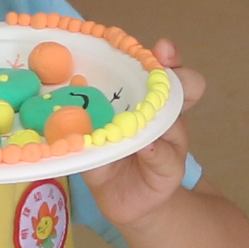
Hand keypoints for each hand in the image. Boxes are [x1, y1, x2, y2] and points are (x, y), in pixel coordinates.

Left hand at [78, 39, 201, 230]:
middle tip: (163, 68)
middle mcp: (165, 114)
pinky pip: (166, 156)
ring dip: (161, 116)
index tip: (162, 49)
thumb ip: (80, 117)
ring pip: (176, 121)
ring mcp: (172, 141)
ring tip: (144, 116)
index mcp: (147, 97)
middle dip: (180, 76)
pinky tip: (144, 149)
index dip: (168, 56)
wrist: (121, 198)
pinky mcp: (171, 168)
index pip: (166, 68)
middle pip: (187, 87)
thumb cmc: (107, 158)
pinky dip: (155, 151)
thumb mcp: (91, 133)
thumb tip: (62, 96)